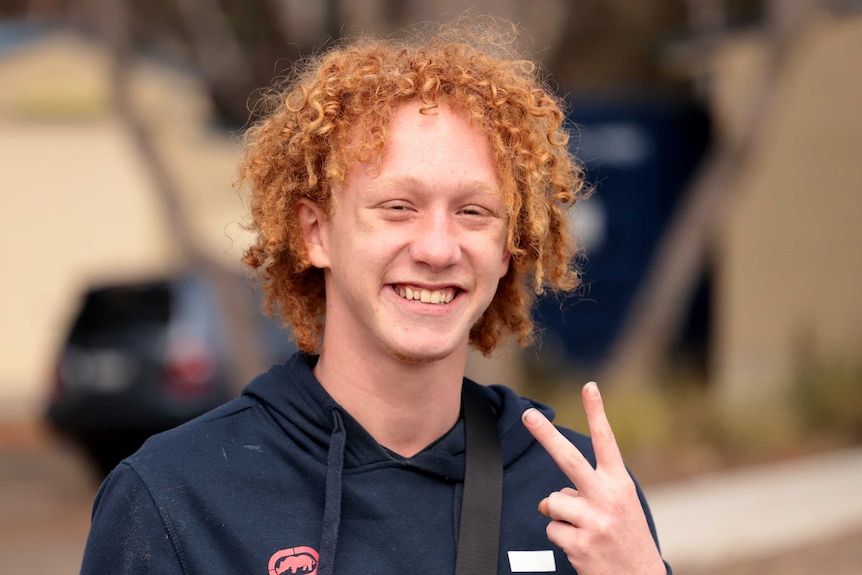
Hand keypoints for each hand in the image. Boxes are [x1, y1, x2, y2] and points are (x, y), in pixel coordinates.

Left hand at [522, 382, 664, 574]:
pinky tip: (582, 547)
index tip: (588, 386)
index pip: (607, 442)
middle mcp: (607, 498)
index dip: (596, 413)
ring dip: (561, 515)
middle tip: (527, 415)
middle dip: (546, 435)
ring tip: (584, 530)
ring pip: (552, 502)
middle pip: (569, 460)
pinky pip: (552, 529)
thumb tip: (548, 500)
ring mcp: (593, 521)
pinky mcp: (579, 544)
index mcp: (620, 484)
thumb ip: (586, 493)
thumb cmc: (625, 537)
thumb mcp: (618, 507)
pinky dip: (561, 537)